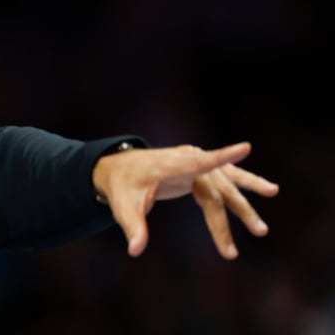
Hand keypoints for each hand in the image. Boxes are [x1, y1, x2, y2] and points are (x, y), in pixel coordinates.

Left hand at [92, 142, 278, 258]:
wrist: (121, 169)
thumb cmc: (123, 188)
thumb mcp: (123, 208)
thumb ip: (133, 228)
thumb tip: (135, 251)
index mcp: (170, 166)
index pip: (198, 163)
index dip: (221, 157)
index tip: (245, 147)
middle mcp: (186, 161)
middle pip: (217, 190)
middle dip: (235, 214)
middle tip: (254, 238)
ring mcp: (195, 163)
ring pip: (227, 183)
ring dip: (247, 200)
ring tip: (275, 194)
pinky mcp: (200, 168)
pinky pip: (226, 176)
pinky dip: (246, 183)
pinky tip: (268, 189)